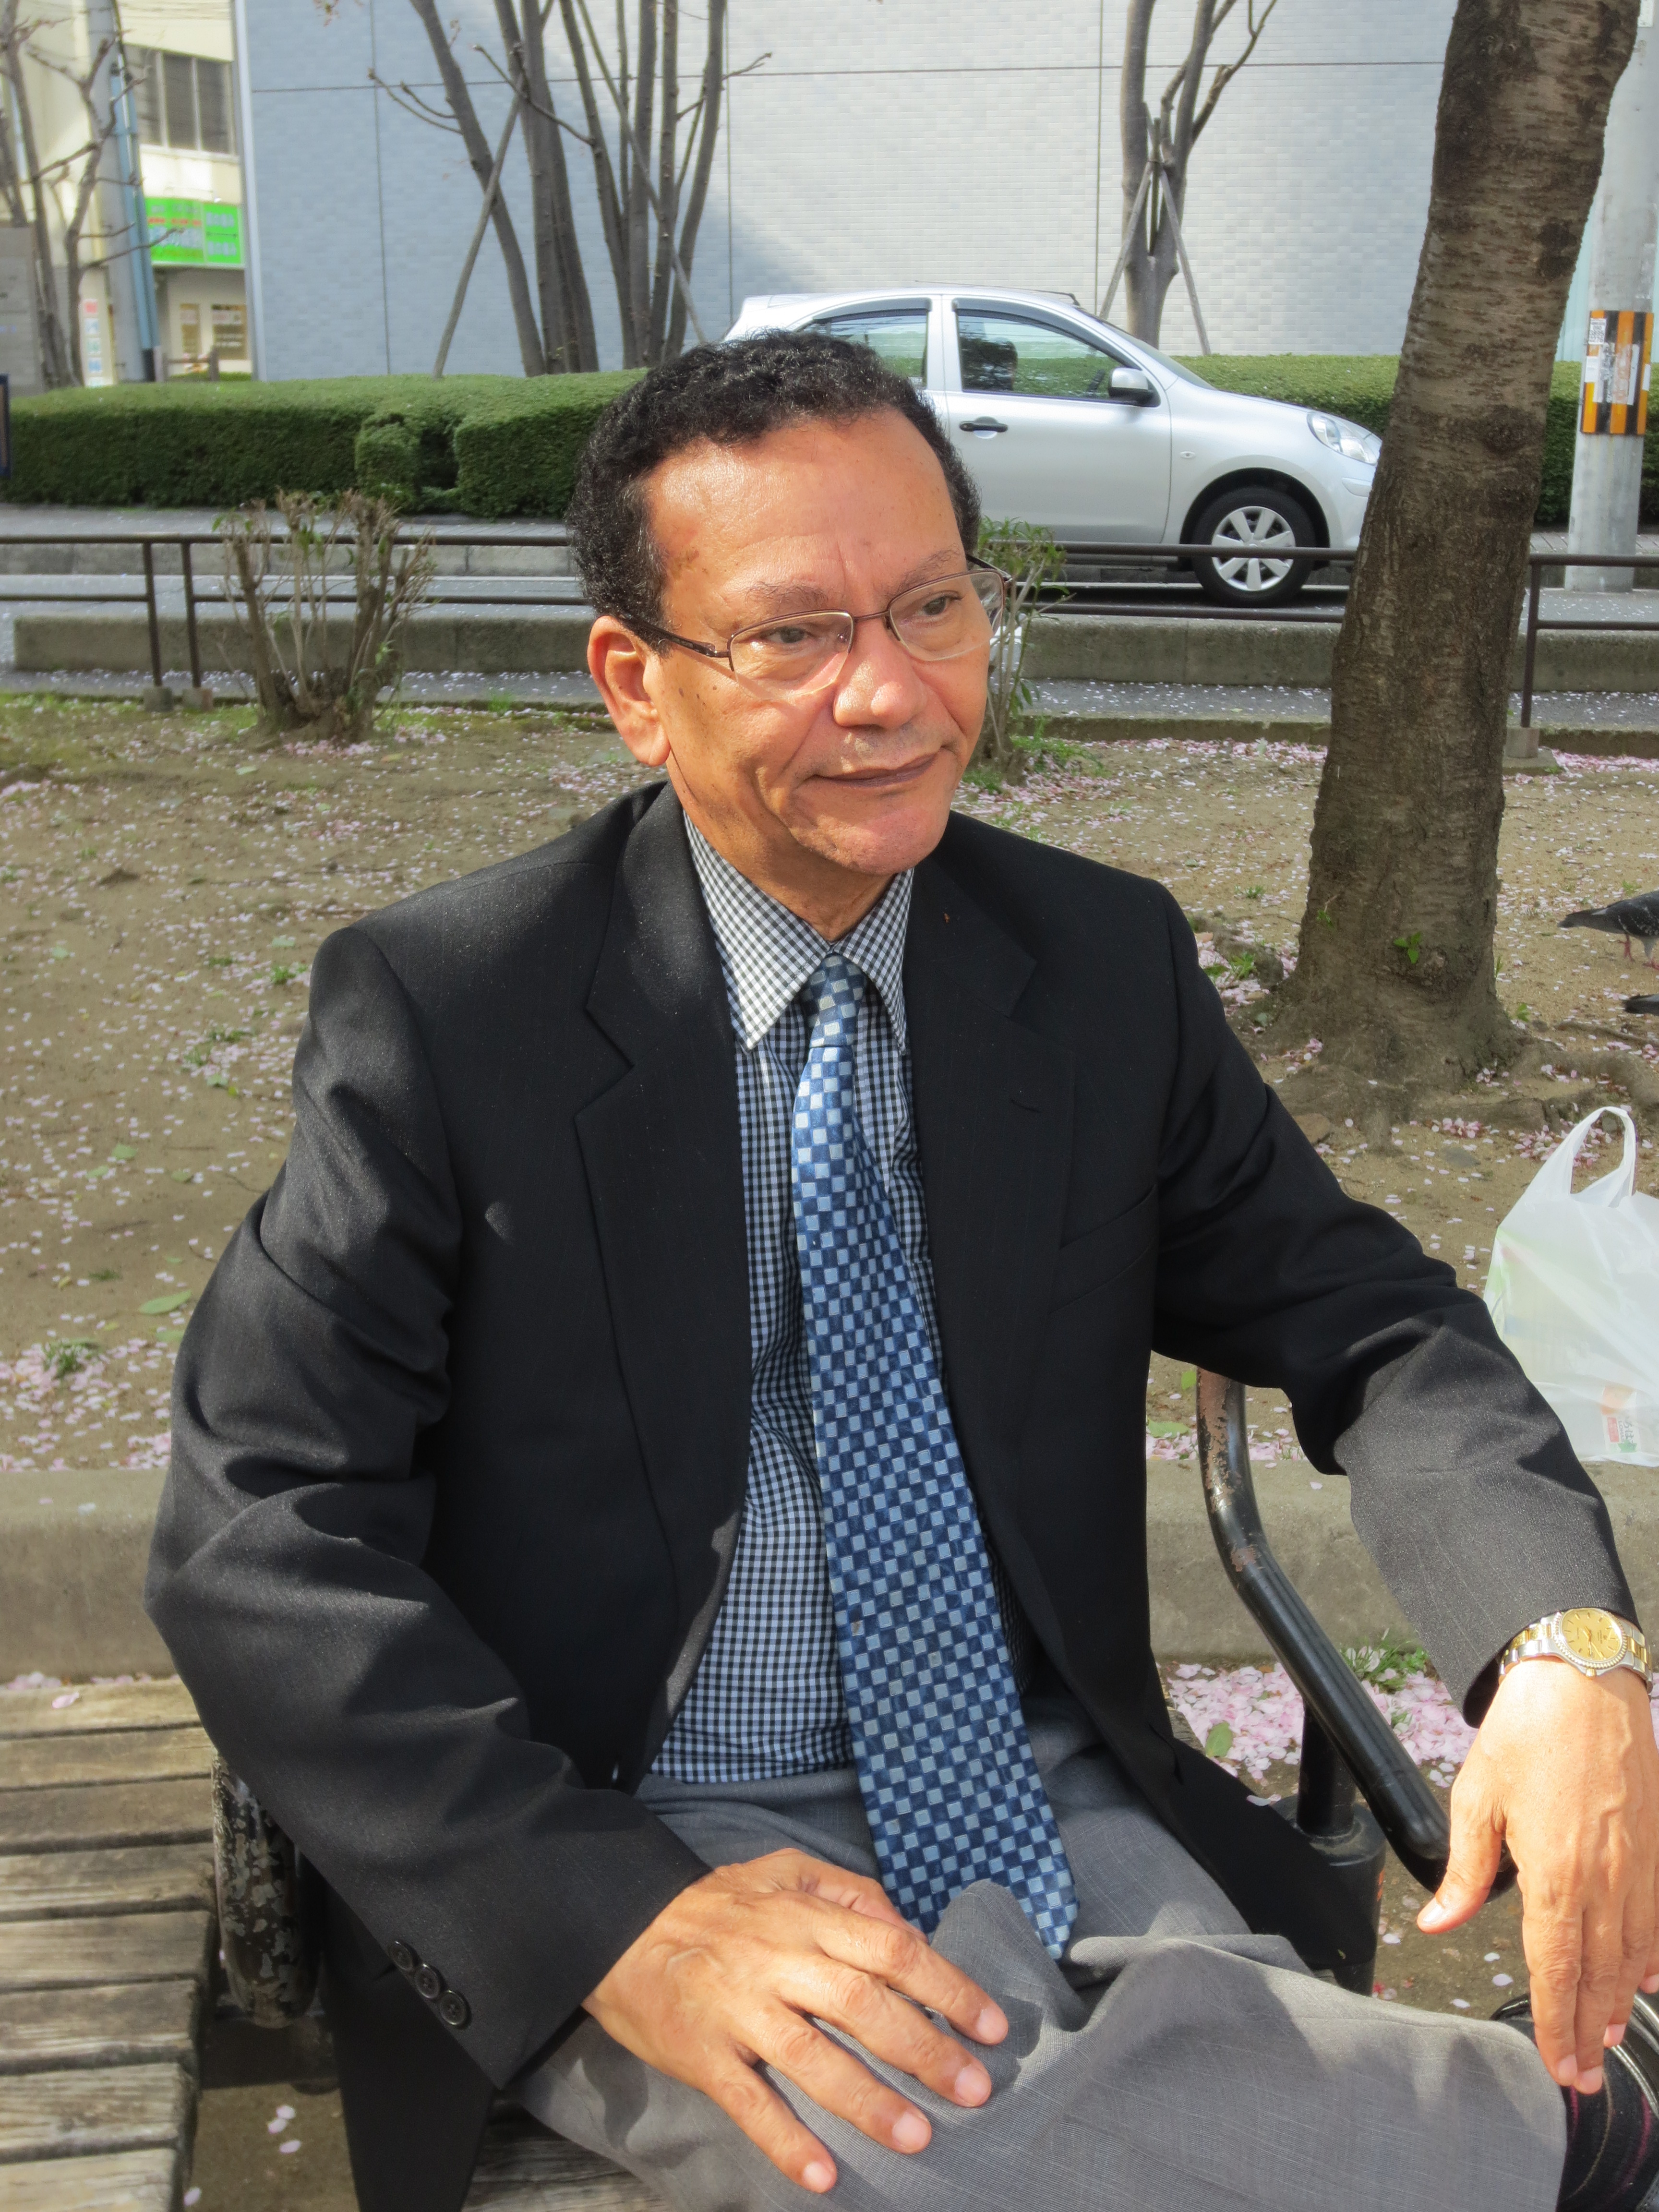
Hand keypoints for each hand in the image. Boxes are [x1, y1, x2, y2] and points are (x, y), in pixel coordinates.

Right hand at [582, 1848, 1007, 2193]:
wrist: (623, 1928)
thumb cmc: (718, 1905)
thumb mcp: (786, 1871)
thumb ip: (851, 1893)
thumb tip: (909, 1931)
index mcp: (805, 1916)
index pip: (892, 1949)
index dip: (948, 1987)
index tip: (992, 2028)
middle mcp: (778, 1959)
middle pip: (862, 2004)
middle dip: (924, 2050)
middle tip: (973, 2090)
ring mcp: (739, 2009)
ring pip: (811, 2057)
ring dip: (868, 2101)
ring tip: (916, 2138)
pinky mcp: (703, 2054)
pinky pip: (749, 2102)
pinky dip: (786, 2140)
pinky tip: (823, 2174)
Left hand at [1418, 1660, 1658, 2090]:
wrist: (1583, 1681)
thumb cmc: (1527, 1732)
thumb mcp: (1476, 1798)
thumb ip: (1463, 1870)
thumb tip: (1438, 1921)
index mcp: (1554, 1871)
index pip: (1556, 1967)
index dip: (1557, 2022)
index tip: (1558, 2063)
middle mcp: (1603, 1877)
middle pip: (1599, 1973)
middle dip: (1589, 2029)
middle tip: (1583, 2074)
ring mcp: (1637, 1864)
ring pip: (1633, 1952)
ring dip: (1620, 2000)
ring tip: (1606, 2036)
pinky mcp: (1653, 1846)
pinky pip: (1657, 1916)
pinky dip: (1653, 1954)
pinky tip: (1647, 1978)